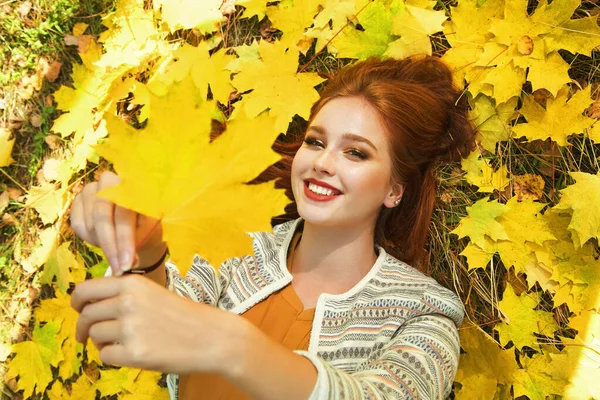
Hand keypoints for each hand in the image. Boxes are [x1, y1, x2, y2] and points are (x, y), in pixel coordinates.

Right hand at [69, 171, 166, 275]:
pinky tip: (102, 242)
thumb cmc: (149, 228)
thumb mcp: (152, 230)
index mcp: (134, 184)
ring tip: (116, 254)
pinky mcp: (79, 198)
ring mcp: (92, 187)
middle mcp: (111, 179)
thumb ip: (141, 237)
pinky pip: (77, 223)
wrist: (138, 227)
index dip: (124, 239)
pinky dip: (89, 238)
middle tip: (118, 268)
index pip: (125, 210)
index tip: (127, 263)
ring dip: (101, 243)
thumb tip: (129, 258)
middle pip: (102, 214)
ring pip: (88, 221)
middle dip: (110, 246)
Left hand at [71, 274, 247, 374]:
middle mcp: (127, 302)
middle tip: (87, 335)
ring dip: (100, 341)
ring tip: (119, 343)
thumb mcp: (154, 293)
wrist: (211, 337)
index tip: (78, 308)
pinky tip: (128, 353)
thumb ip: (125, 295)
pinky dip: (111, 356)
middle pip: (86, 314)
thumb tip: (91, 304)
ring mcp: (130, 328)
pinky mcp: (134, 353)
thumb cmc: (185, 316)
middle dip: (83, 326)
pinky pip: (105, 355)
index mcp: (132, 284)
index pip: (86, 289)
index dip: (76, 301)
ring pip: (94, 335)